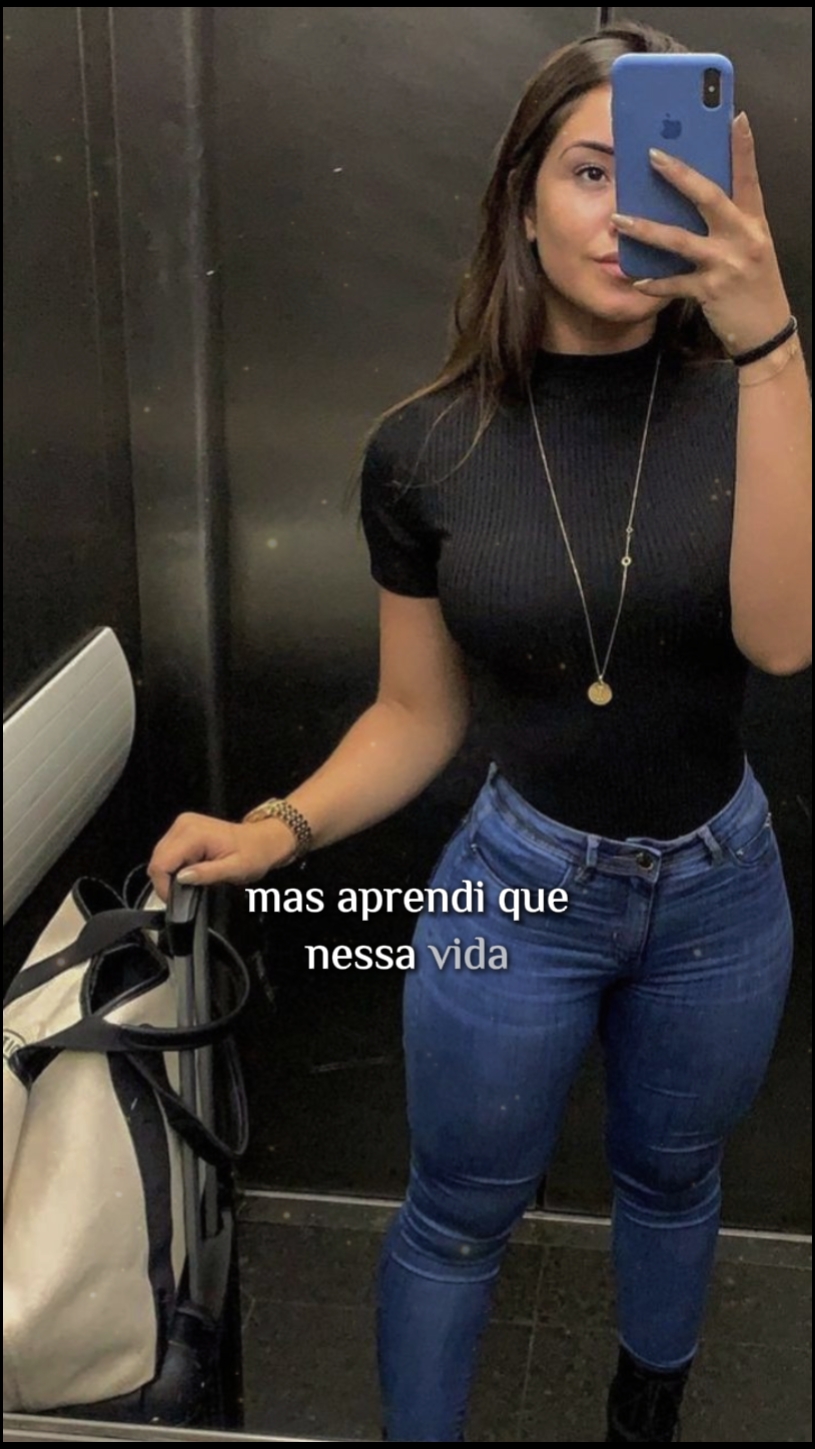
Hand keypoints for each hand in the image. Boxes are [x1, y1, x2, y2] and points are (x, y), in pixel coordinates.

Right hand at [147, 813, 296, 901]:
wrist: (263, 840)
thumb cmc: (254, 854)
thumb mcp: (235, 869)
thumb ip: (207, 874)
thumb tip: (182, 879)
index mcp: (194, 833)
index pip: (162, 862)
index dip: (164, 885)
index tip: (176, 900)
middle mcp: (184, 824)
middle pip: (157, 859)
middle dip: (167, 880)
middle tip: (187, 893)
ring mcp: (182, 825)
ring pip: (159, 857)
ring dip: (171, 874)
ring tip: (192, 881)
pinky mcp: (182, 830)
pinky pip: (167, 853)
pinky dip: (174, 867)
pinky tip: (190, 871)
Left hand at [612, 112, 790, 354]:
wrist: (767, 331)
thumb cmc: (754, 284)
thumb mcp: (751, 245)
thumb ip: (729, 222)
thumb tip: (695, 197)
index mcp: (754, 221)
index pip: (749, 177)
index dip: (743, 147)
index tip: (735, 117)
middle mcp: (743, 237)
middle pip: (709, 197)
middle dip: (679, 175)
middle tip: (652, 155)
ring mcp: (727, 264)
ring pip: (680, 240)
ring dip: (646, 229)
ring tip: (618, 219)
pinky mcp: (712, 290)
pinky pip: (675, 284)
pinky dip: (655, 283)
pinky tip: (636, 280)